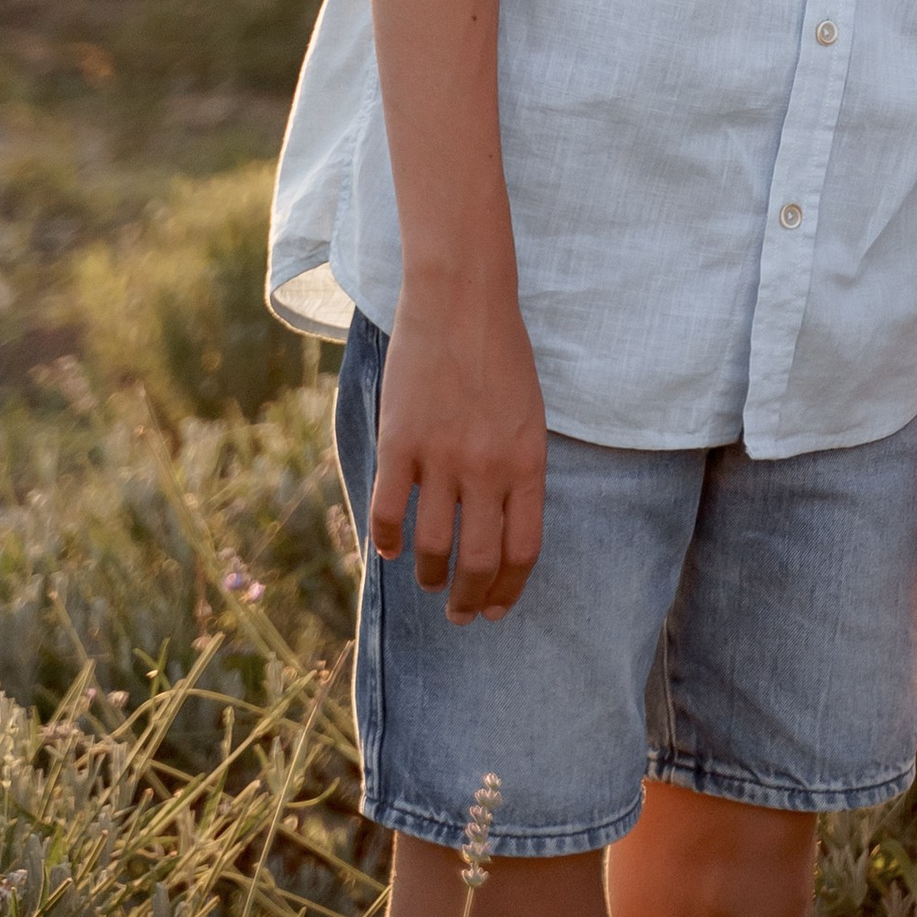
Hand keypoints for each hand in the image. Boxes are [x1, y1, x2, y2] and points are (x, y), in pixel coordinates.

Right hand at [371, 275, 548, 624]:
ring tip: (431, 584)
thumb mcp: (529, 417)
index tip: (496, 608)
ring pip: (433, 547)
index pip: (522, 551)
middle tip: (461, 615)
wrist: (462, 301)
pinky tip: (390, 550)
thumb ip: (518, 473)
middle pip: (478, 562)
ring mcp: (441, 458)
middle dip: (469, 601)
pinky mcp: (399, 444)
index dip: (508, 590)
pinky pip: (388, 512)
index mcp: (528, 463)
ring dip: (431, 577)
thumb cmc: (502, 357)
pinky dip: (387, 541)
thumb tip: (500, 530)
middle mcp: (487, 468)